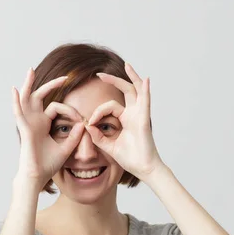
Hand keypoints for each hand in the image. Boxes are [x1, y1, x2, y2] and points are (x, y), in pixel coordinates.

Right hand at [12, 68, 84, 187]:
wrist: (37, 176)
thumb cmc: (48, 164)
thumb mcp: (66, 148)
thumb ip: (74, 136)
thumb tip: (82, 123)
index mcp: (44, 124)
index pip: (56, 107)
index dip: (70, 110)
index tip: (81, 119)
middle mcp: (35, 120)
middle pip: (39, 97)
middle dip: (51, 85)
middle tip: (64, 77)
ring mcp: (28, 123)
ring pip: (27, 99)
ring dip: (28, 84)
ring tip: (30, 70)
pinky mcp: (24, 129)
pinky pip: (19, 113)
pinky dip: (16, 101)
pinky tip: (15, 90)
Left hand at [85, 62, 163, 179]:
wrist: (143, 168)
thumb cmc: (130, 159)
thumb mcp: (109, 146)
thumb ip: (98, 137)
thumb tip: (87, 125)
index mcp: (126, 119)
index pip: (110, 107)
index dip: (97, 112)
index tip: (89, 123)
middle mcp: (134, 114)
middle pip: (125, 91)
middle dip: (113, 80)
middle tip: (99, 74)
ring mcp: (140, 115)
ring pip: (136, 91)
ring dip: (132, 77)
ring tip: (127, 65)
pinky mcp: (144, 120)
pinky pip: (145, 101)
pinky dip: (146, 90)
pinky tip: (146, 80)